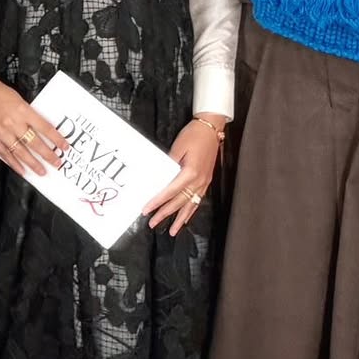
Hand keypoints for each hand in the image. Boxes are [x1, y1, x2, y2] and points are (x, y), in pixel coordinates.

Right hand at [0, 71, 68, 175]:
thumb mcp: (20, 100)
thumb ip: (30, 115)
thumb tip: (42, 130)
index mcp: (22, 110)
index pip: (44, 128)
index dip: (56, 139)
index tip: (64, 146)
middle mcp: (12, 122)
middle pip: (34, 142)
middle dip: (48, 155)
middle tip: (57, 163)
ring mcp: (1, 132)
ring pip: (20, 152)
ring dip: (33, 164)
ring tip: (42, 171)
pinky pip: (5, 154)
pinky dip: (15, 164)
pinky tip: (22, 170)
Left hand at [142, 114, 225, 235]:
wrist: (211, 128)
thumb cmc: (194, 135)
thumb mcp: (178, 147)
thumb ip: (169, 165)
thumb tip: (158, 178)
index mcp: (190, 172)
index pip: (170, 191)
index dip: (157, 202)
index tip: (146, 209)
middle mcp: (199, 180)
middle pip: (179, 202)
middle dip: (165, 213)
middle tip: (152, 222)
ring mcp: (204, 182)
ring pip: (190, 205)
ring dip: (179, 219)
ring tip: (172, 231)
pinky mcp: (206, 181)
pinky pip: (198, 200)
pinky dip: (191, 211)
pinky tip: (186, 218)